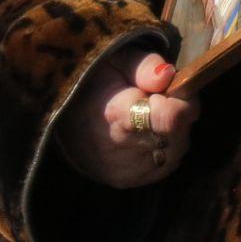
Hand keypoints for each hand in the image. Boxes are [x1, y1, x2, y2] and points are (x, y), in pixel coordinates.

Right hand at [57, 43, 198, 189]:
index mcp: (118, 116)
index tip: (169, 87)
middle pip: (180, 133)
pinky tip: (144, 134)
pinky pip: (166, 163)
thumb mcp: (115, 60)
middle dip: (178, 112)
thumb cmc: (93, 83)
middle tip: (155, 99)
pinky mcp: (128, 181)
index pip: (172, 118)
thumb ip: (144, 65)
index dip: (181, 98)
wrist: (59, 117)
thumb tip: (167, 75)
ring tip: (146, 116)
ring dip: (172, 131)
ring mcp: (126, 171)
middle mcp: (122, 152)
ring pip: (177, 149)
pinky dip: (164, 147)